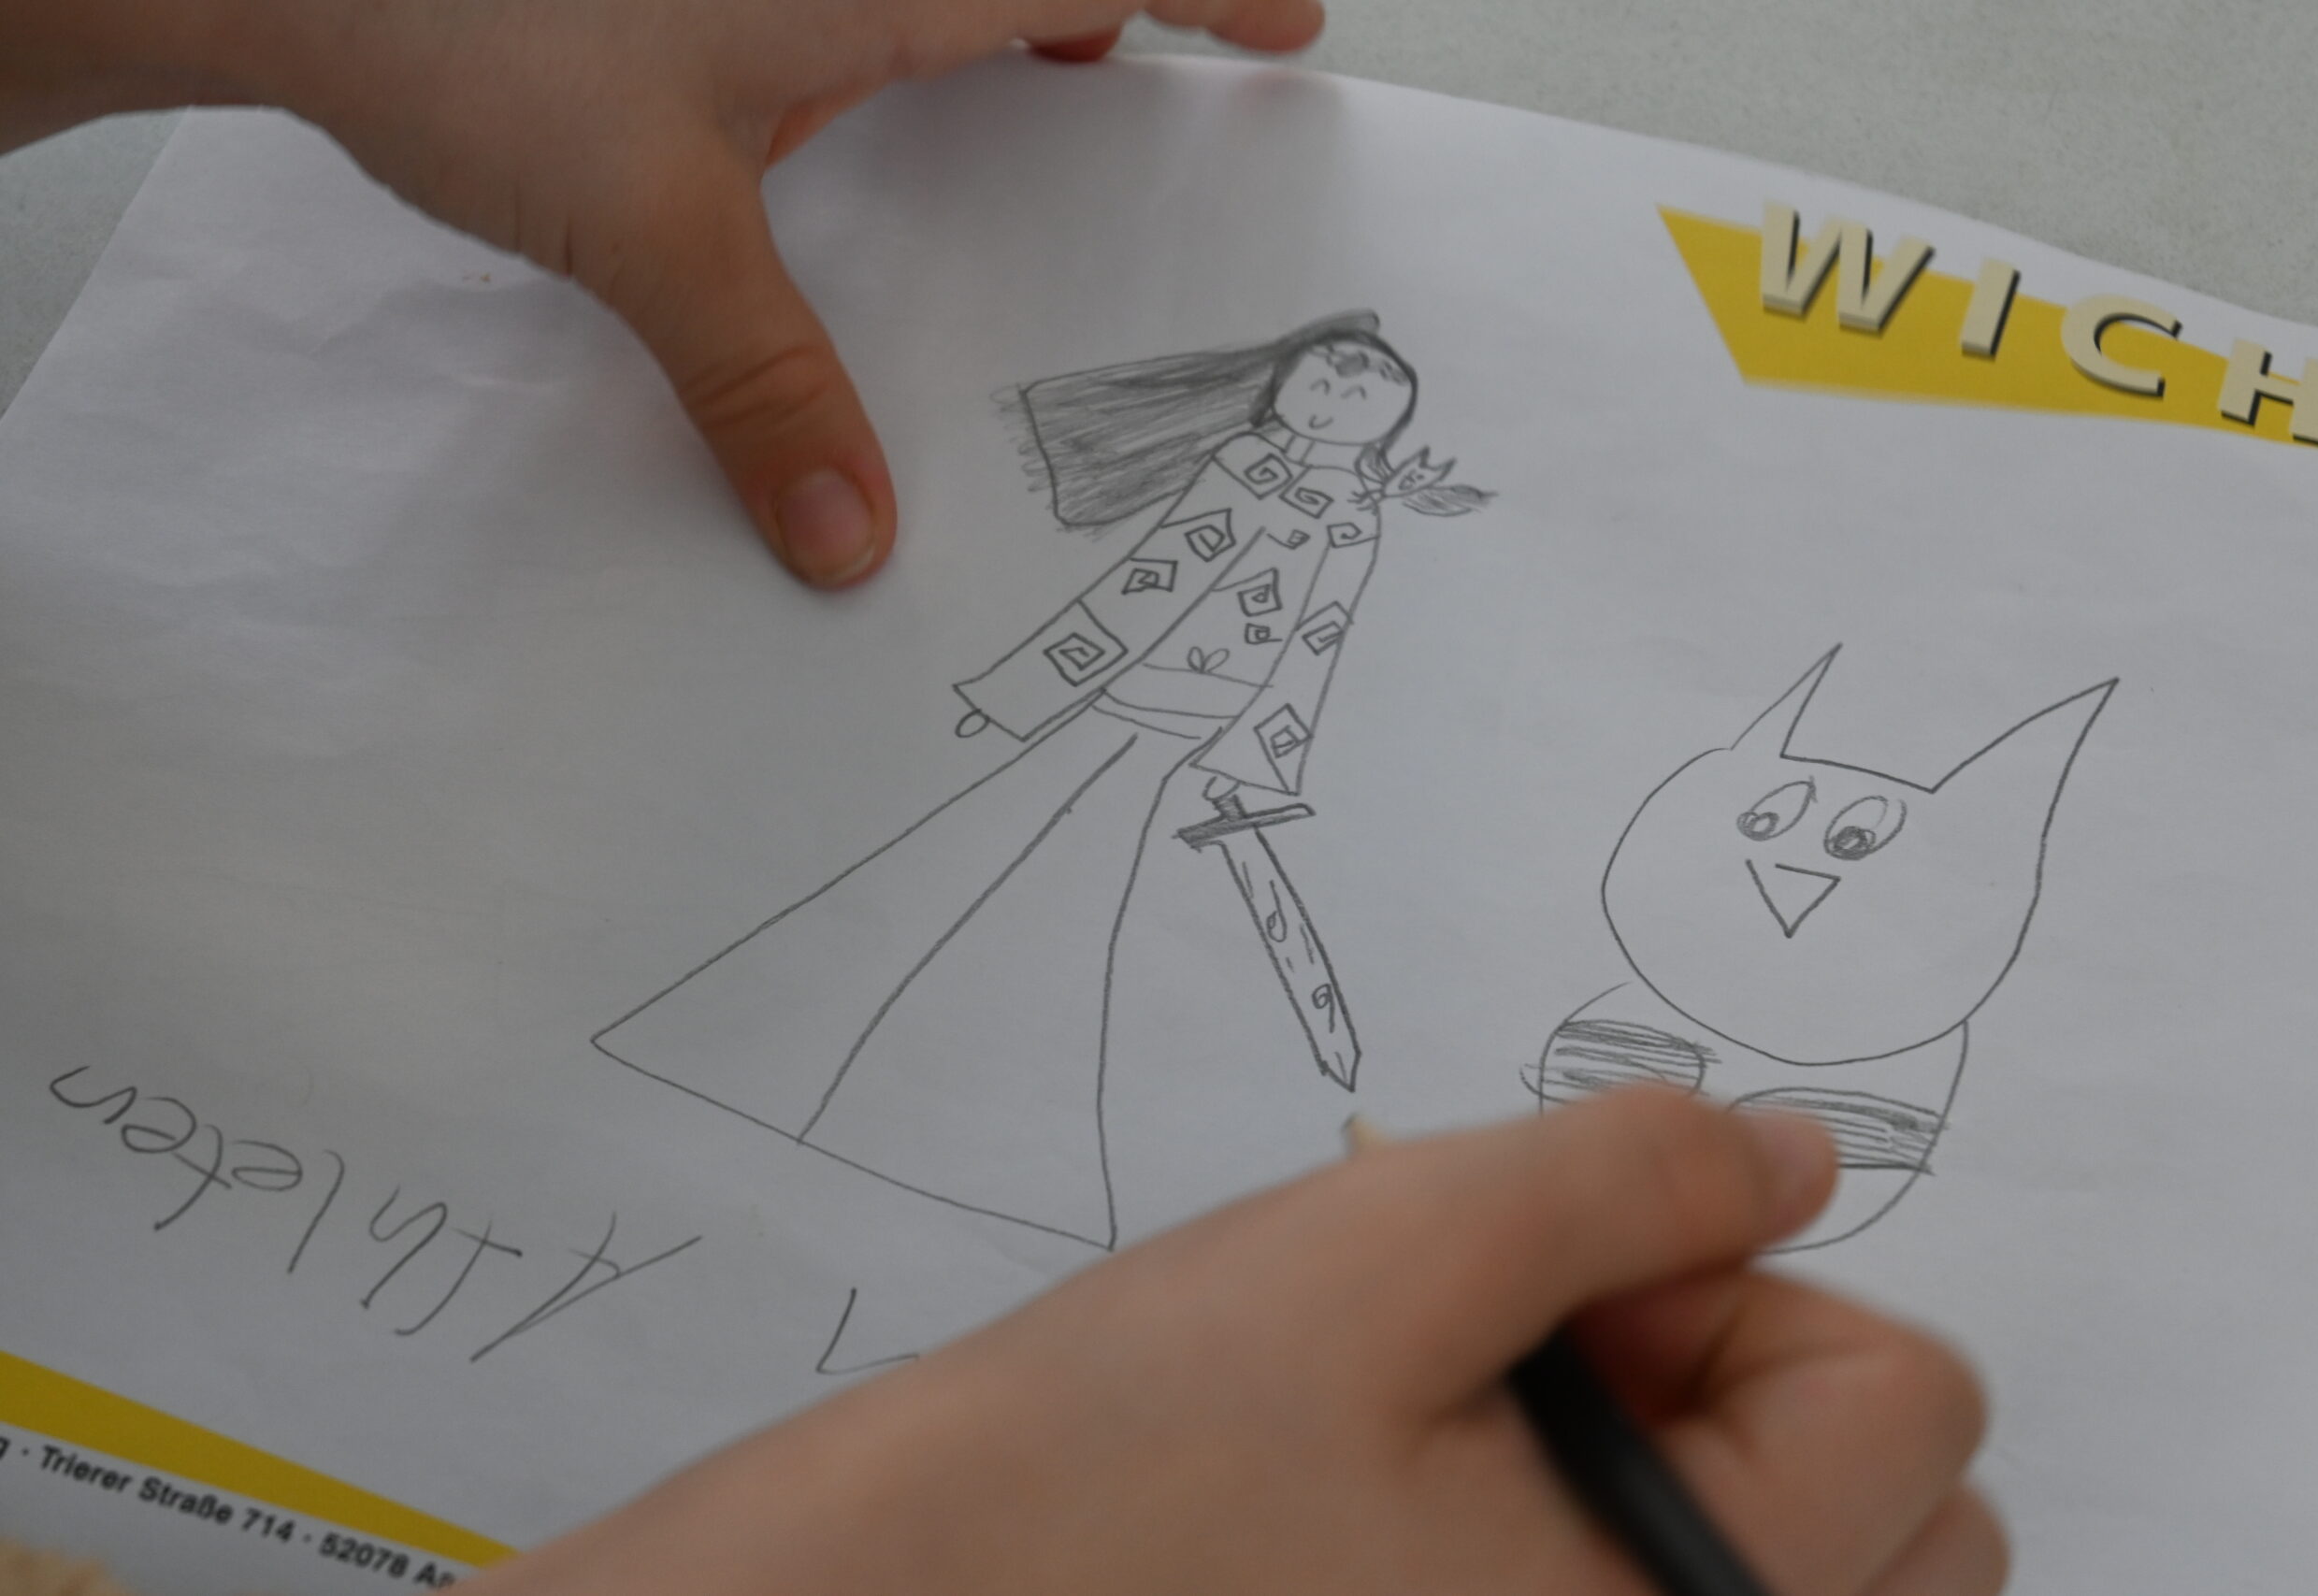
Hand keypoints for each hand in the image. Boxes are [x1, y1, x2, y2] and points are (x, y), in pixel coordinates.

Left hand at [3, 0, 1326, 586]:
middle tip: (1163, 73)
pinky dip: (897, 35)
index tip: (1291, 26)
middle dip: (1110, 4)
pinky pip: (847, 6)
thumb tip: (848, 535)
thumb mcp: (653, 232)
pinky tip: (858, 105)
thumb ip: (765, 389)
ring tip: (1048, 82)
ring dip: (1000, 15)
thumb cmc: (469, 29)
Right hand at [465, 1092, 2001, 1594]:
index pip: (1914, 1409)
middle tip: (1516, 1352)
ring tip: (1454, 1423)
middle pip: (1899, 1522)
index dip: (1745, 1290)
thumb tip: (1794, 1152)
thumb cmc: (1116, 1462)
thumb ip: (1629, 1176)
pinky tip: (1422, 1496)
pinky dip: (1600, 1532)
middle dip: (1740, 1384)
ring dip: (1676, 1464)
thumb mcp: (1386, 1254)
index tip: (1565, 1288)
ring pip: (1790, 1579)